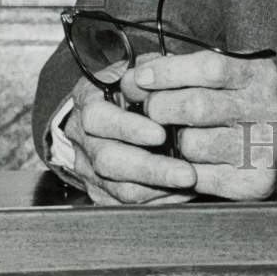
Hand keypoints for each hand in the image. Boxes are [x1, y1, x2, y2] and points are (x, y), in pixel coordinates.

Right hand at [64, 55, 196, 204]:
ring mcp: (90, 169)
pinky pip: (128, 205)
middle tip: (187, 173)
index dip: (130, 128)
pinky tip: (181, 193)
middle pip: (109, 161)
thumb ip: (151, 70)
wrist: (102, 115)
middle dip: (152, 169)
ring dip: (159, 189)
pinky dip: (157, 201)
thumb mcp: (136, 70)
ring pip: (119, 189)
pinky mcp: (101, 193)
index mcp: (88, 104)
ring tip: (191, 183)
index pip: (100, 118)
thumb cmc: (128, 89)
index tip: (161, 133)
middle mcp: (84, 139)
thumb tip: (166, 70)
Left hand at [126, 51, 276, 199]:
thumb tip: (139, 71)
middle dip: (159, 107)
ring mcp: (263, 146)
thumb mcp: (232, 76)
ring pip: (192, 144)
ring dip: (171, 142)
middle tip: (149, 111)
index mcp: (259, 74)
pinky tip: (184, 161)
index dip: (169, 72)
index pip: (210, 67)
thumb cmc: (249, 105)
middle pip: (195, 106)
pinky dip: (182, 170)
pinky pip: (199, 177)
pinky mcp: (255, 181)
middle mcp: (266, 107)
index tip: (141, 78)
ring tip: (174, 137)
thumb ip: (187, 68)